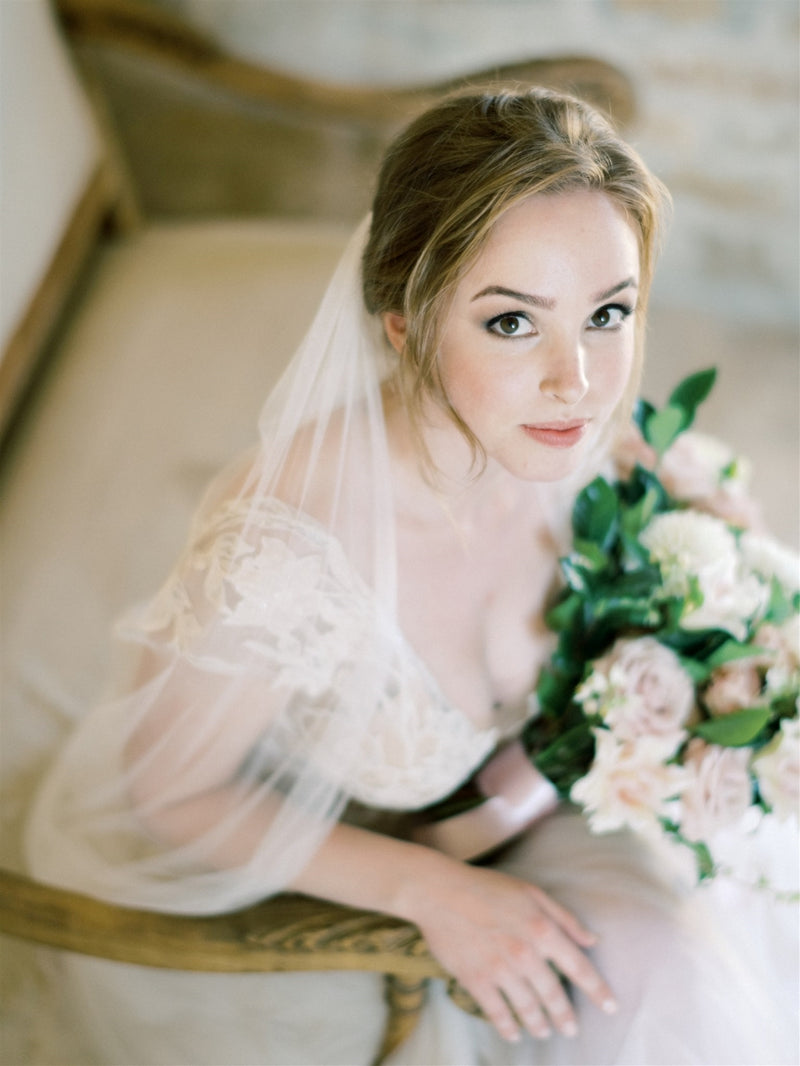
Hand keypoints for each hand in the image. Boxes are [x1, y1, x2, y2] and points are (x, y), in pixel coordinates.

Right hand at [404, 856, 616, 1043]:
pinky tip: (514, 1034)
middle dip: (566, 1016)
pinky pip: (497, 1013)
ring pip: (528, 1008)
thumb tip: (592, 940)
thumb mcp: (532, 892)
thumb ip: (565, 918)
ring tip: (545, 1032)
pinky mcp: (475, 979)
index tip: (611, 1007)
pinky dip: (508, 1028)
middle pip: (554, 995)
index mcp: (542, 929)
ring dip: (539, 1025)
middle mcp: (525, 953)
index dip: (598, 990)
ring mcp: (499, 969)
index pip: (579, 967)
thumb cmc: (488, 887)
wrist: (439, 891)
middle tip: (572, 1030)